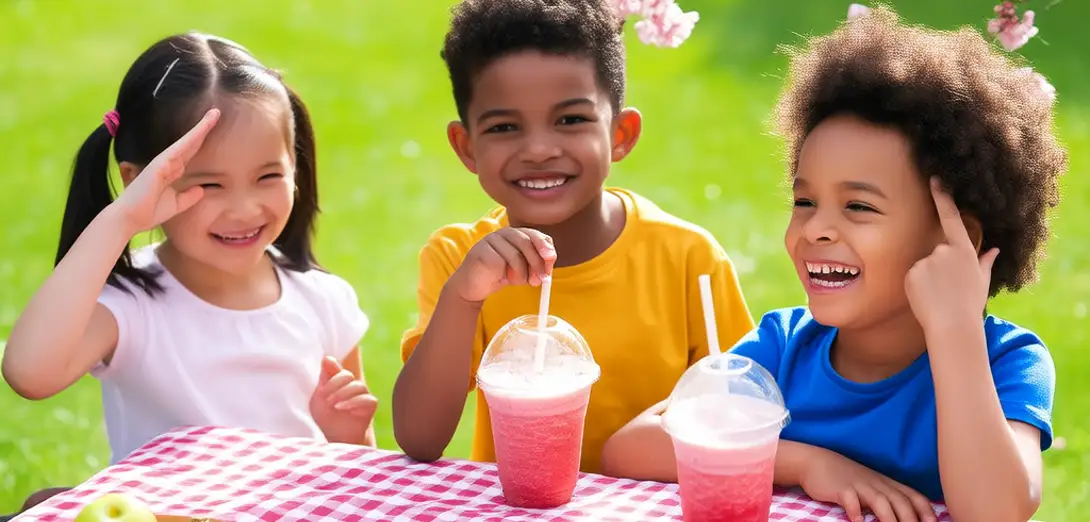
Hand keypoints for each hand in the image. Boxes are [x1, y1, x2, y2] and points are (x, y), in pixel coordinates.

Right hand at [110, 108, 219, 233]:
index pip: (190, 152)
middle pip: (191, 143)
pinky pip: (179, 148)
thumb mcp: (176, 205)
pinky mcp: (160, 164)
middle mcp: (168, 163)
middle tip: (216, 113)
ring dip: (201, 127)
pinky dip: (191, 138)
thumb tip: (202, 190)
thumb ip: (188, 197)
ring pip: (187, 141)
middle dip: (204, 128)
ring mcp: (164, 161)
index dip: (201, 140)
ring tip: (214, 114)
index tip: (213, 128)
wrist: (130, 218)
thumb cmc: (149, 212)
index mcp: (172, 172)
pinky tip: (202, 128)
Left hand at [310, 356, 377, 444]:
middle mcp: (352, 385)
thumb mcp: (319, 399)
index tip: (321, 388)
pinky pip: (366, 398)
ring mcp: (363, 394)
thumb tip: (326, 357)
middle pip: (347, 375)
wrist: (338, 438)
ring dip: (343, 394)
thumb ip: (324, 379)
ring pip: (357, 386)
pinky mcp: (371, 405)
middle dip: (335, 385)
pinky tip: (343, 408)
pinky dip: (353, 402)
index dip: (331, 373)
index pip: (338, 368)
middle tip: (327, 399)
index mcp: (339, 381)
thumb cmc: (328, 418)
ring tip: (334, 405)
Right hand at [449, 227, 556, 303]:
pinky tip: (503, 278)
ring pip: (515, 254)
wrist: (474, 286)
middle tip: (541, 279)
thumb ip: (536, 263)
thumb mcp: (523, 269)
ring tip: (517, 281)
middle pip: (526, 241)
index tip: (550, 258)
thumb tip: (549, 260)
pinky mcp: (481, 251)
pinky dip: (508, 274)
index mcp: (515, 234)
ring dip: (522, 273)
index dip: (544, 246)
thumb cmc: (500, 275)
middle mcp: (503, 233)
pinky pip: (502, 263)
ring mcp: (490, 240)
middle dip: (537, 262)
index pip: (534, 234)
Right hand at [800, 448, 936, 521]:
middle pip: (900, 501)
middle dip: (911, 519)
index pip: (913, 496)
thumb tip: (907, 516)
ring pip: (880, 501)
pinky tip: (857, 521)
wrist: (816, 462)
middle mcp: (877, 484)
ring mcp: (859, 485)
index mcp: (887, 484)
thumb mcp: (871, 485)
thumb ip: (888, 499)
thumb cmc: (846, 477)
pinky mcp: (840, 488)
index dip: (926, 511)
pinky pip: (850, 499)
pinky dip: (855, 511)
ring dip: (889, 518)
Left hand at [905, 177, 998, 332]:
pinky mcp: (911, 272)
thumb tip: (994, 249)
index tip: (935, 179)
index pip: (951, 217)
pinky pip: (912, 276)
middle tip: (947, 289)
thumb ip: (985, 262)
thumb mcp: (981, 281)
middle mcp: (943, 250)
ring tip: (937, 295)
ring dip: (928, 278)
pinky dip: (917, 285)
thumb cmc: (970, 304)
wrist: (952, 325)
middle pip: (936, 252)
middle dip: (939, 268)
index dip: (942, 197)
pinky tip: (926, 298)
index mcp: (963, 249)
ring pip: (923, 265)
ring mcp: (926, 260)